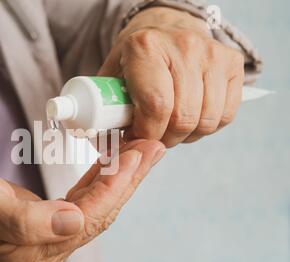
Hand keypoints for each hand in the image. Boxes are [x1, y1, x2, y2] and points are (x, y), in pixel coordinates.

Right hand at [0, 139, 164, 261]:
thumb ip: (25, 220)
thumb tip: (74, 223)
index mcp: (32, 252)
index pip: (85, 219)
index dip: (112, 188)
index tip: (135, 157)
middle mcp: (48, 251)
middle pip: (100, 214)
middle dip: (128, 181)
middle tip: (152, 147)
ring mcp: (51, 240)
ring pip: (97, 207)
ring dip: (121, 179)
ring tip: (143, 151)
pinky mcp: (52, 224)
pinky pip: (85, 202)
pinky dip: (103, 181)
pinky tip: (117, 163)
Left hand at [99, 7, 244, 146]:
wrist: (164, 29)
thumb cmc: (134, 61)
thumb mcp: (111, 79)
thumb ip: (106, 114)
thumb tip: (110, 153)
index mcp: (145, 47)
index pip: (156, 105)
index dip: (147, 133)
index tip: (137, 138)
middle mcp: (183, 46)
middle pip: (183, 117)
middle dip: (165, 139)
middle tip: (154, 136)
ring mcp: (212, 54)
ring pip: (206, 121)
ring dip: (186, 136)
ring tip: (170, 127)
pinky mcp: (233, 63)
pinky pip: (225, 116)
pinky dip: (206, 128)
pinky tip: (191, 118)